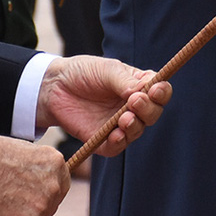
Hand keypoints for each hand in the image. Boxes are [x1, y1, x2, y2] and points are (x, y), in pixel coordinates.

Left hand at [36, 55, 169, 157]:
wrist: (53, 87)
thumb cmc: (82, 73)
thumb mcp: (105, 70)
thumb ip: (124, 81)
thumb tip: (143, 91)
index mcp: (138, 86)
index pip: (160, 91)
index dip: (162, 92)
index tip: (155, 90)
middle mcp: (132, 106)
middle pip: (153, 113)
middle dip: (148, 109)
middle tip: (134, 101)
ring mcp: (119, 124)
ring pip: (138, 130)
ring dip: (135, 125)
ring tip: (124, 118)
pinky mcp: (104, 140)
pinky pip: (117, 146)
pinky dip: (119, 141)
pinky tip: (115, 133)